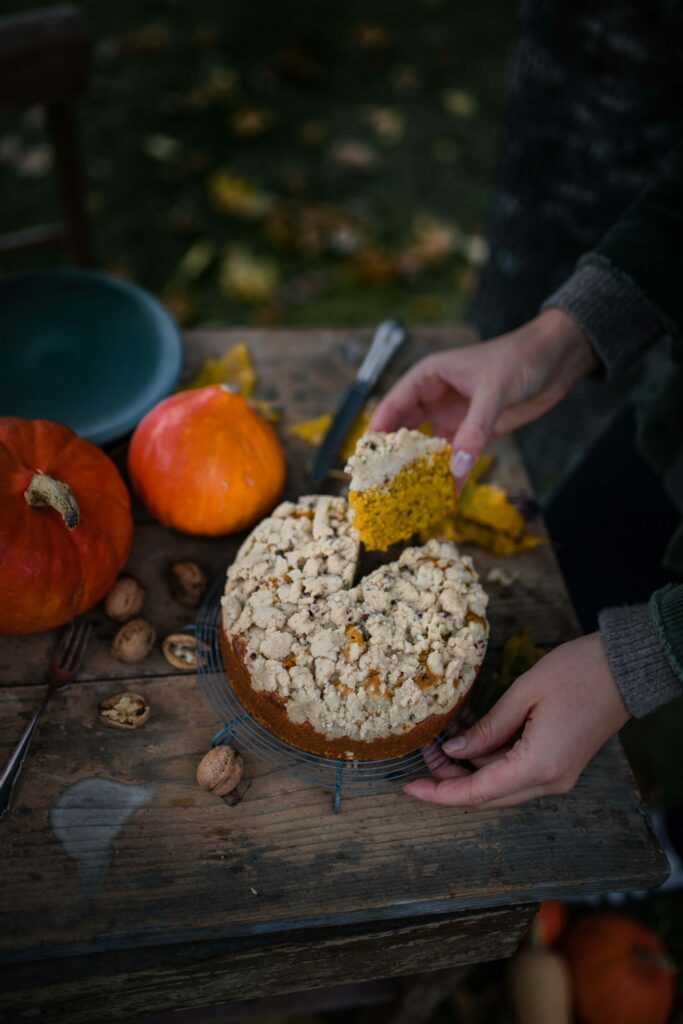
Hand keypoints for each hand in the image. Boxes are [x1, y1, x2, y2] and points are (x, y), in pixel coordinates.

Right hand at [370, 308, 598, 485]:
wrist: (555, 361)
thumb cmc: (519, 359)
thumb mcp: (494, 392)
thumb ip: (475, 430)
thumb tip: (456, 470)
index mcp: (428, 377)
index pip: (393, 406)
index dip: (378, 432)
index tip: (366, 459)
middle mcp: (435, 398)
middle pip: (405, 432)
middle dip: (395, 458)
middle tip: (381, 486)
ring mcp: (454, 417)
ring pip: (429, 449)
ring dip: (422, 472)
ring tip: (408, 499)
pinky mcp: (474, 433)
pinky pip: (457, 458)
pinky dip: (451, 477)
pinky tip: (446, 498)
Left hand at [404, 634, 628, 807]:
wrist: (624, 669)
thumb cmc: (577, 673)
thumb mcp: (523, 694)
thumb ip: (487, 727)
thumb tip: (455, 750)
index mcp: (538, 766)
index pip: (477, 792)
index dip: (439, 793)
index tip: (409, 787)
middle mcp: (549, 780)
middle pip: (487, 795)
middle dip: (449, 778)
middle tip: (423, 750)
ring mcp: (558, 775)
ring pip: (500, 785)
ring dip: (469, 767)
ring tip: (443, 736)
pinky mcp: (560, 764)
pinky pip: (516, 772)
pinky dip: (491, 759)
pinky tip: (473, 735)